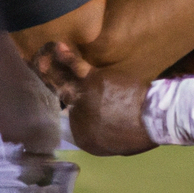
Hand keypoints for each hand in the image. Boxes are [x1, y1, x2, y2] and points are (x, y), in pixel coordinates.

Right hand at [31, 42, 155, 155]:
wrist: (153, 118)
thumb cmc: (140, 134)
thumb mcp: (116, 146)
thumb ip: (100, 138)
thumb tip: (96, 128)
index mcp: (84, 139)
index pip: (75, 124)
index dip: (80, 114)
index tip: (84, 107)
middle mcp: (77, 119)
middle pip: (66, 103)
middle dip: (61, 93)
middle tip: (52, 84)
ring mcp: (83, 99)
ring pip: (64, 84)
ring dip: (51, 71)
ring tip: (40, 60)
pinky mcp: (93, 80)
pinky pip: (76, 67)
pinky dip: (66, 57)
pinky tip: (58, 46)